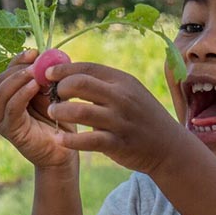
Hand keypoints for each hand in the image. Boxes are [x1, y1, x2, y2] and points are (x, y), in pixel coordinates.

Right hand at [0, 50, 77, 167]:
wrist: (63, 153)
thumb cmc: (59, 123)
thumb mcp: (54, 95)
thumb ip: (48, 80)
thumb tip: (49, 57)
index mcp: (11, 96)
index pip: (8, 72)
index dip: (19, 60)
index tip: (35, 52)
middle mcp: (2, 106)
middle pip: (2, 79)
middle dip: (18, 67)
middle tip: (35, 60)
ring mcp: (3, 119)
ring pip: (2, 92)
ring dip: (18, 78)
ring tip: (34, 72)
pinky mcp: (9, 130)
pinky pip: (12, 107)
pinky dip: (21, 94)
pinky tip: (34, 86)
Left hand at [44, 62, 185, 173]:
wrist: (168, 146)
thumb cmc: (141, 116)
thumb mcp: (129, 92)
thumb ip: (103, 84)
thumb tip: (69, 74)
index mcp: (122, 81)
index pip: (87, 68)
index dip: (63, 69)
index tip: (47, 73)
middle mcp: (121, 97)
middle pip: (80, 84)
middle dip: (60, 89)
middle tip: (53, 96)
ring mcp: (120, 121)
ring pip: (80, 111)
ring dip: (60, 112)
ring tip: (53, 114)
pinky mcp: (117, 143)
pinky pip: (87, 140)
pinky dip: (69, 140)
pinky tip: (60, 139)